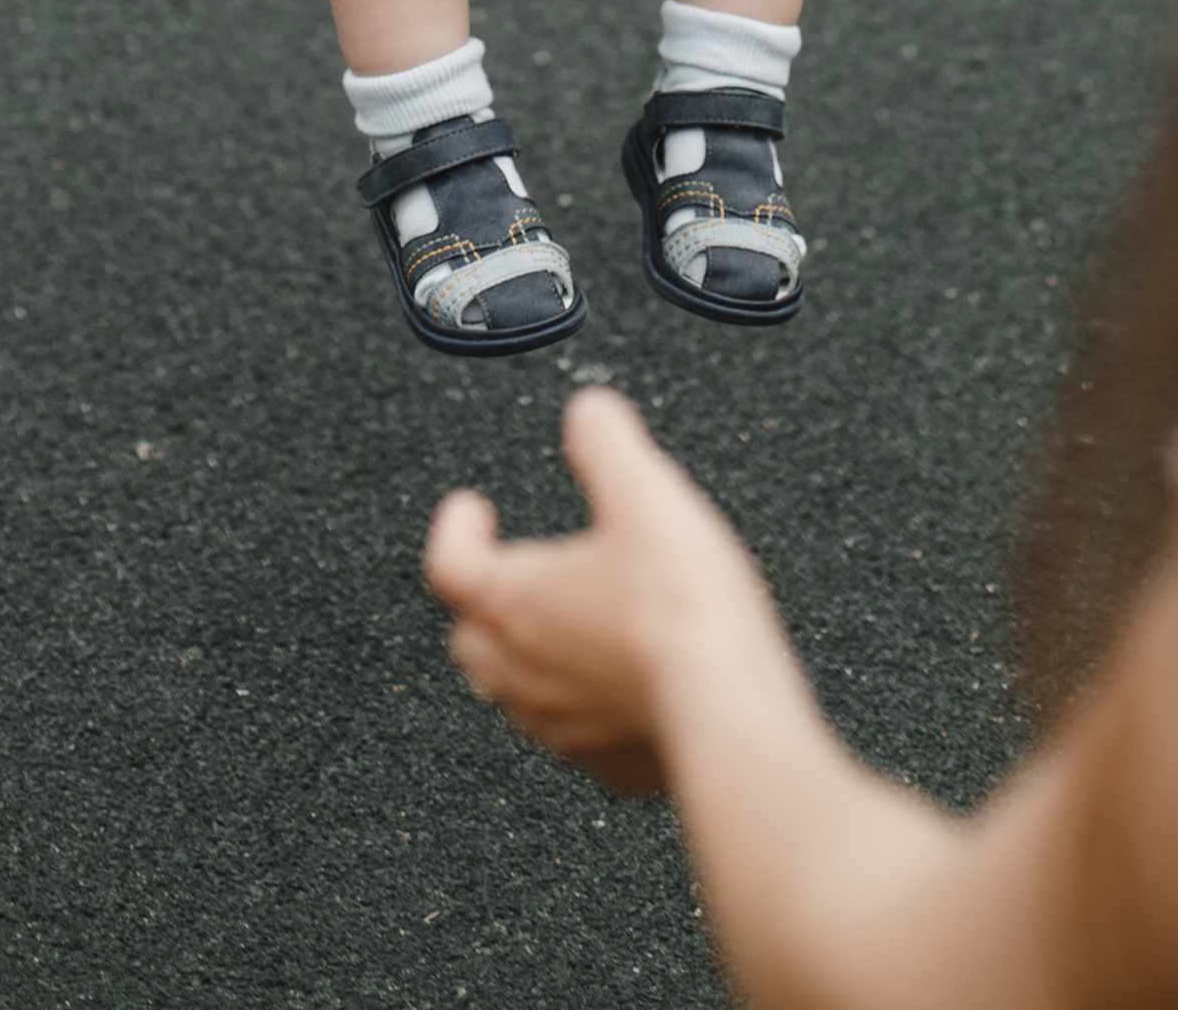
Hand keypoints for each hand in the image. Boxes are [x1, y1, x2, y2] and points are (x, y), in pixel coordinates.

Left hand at [425, 388, 780, 795]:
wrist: (730, 710)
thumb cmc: (680, 609)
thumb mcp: (643, 490)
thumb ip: (605, 439)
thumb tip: (587, 411)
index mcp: (514, 602)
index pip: (448, 565)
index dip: (455, 529)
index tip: (472, 508)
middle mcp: (525, 673)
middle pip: (472, 638)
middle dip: (484, 599)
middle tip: (516, 569)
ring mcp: (565, 728)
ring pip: (518, 693)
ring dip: (533, 656)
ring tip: (571, 622)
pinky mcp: (611, 765)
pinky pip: (579, 734)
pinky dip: (587, 703)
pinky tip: (625, 679)